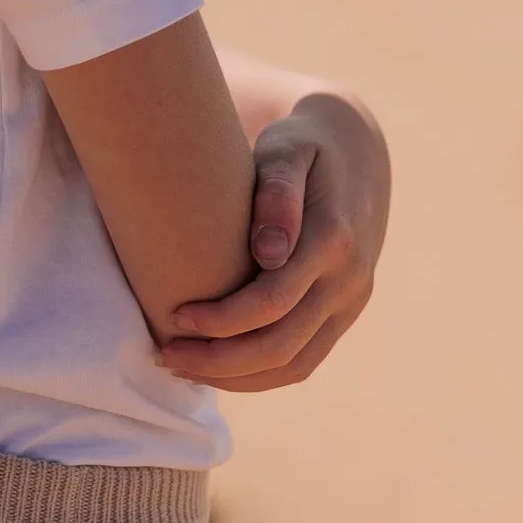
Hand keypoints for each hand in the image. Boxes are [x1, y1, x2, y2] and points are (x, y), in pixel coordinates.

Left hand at [160, 89, 389, 391]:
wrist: (354, 151)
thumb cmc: (301, 144)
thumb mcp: (286, 148)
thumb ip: (278, 192)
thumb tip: (267, 252)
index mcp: (334, 239)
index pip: (274, 301)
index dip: (222, 320)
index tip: (175, 316)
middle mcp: (349, 279)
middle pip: (283, 345)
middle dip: (220, 361)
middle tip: (167, 355)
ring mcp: (351, 300)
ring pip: (296, 364)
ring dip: (238, 377)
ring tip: (184, 368)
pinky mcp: (344, 311)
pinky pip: (306, 360)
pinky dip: (262, 374)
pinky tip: (221, 368)